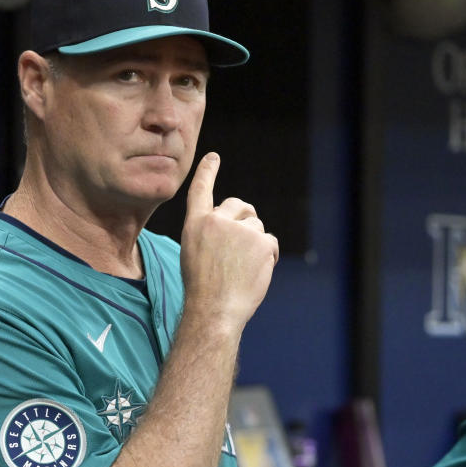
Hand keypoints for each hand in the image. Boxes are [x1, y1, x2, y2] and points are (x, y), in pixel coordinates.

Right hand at [179, 152, 278, 330]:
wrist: (214, 309)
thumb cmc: (203, 288)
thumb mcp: (195, 254)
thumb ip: (211, 234)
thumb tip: (239, 226)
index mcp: (195, 224)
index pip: (200, 191)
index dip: (207, 172)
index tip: (213, 157)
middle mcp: (216, 221)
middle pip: (238, 205)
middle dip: (245, 218)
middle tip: (243, 243)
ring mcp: (240, 229)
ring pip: (256, 226)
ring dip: (255, 244)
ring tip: (243, 268)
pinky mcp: (261, 240)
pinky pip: (270, 241)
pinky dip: (269, 255)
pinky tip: (257, 271)